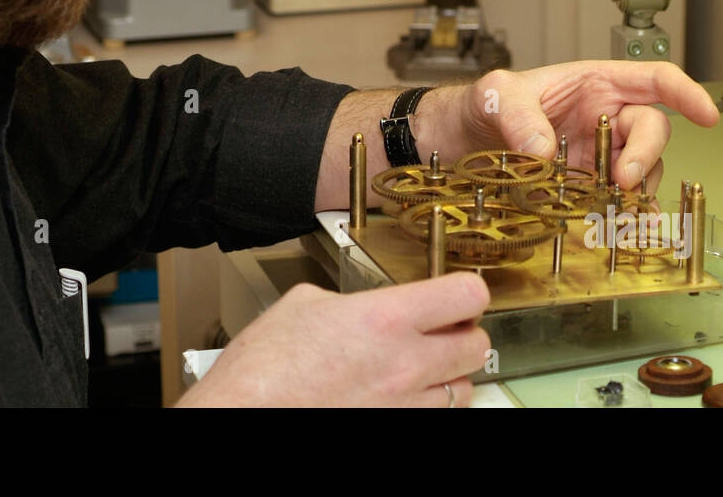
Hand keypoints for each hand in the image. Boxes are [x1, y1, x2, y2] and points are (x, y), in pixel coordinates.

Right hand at [176, 272, 490, 406]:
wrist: (244, 419)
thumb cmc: (262, 370)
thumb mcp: (303, 304)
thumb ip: (348, 300)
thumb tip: (359, 306)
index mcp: (385, 318)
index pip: (467, 295)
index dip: (466, 291)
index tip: (457, 293)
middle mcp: (406, 365)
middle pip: (478, 345)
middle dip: (462, 334)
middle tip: (441, 330)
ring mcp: (404, 407)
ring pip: (463, 390)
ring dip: (447, 375)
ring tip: (418, 368)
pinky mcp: (396, 430)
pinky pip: (432, 418)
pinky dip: (423, 406)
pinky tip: (398, 397)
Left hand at [435, 61, 718, 197]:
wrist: (456, 142)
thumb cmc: (481, 105)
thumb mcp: (493, 95)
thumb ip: (517, 115)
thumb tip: (543, 149)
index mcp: (594, 84)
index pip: (652, 80)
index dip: (685, 94)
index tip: (707, 115)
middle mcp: (604, 120)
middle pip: (651, 130)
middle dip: (646, 153)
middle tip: (624, 177)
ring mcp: (598, 157)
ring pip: (641, 171)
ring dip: (635, 189)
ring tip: (614, 206)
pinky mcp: (585, 189)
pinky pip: (618, 202)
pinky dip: (624, 216)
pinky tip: (619, 229)